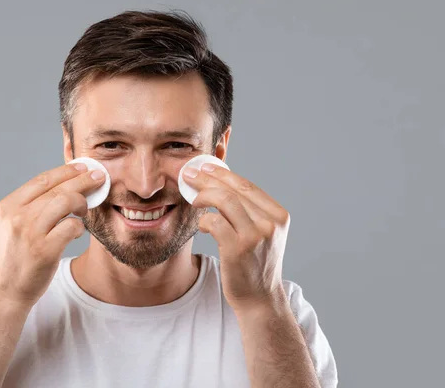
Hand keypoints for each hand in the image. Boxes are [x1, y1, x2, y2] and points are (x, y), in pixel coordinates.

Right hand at [0, 163, 105, 308]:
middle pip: (58, 188)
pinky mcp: (44, 250)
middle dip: (83, 179)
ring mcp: (31, 233)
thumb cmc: (15, 257)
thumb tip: (65, 186)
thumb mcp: (12, 225)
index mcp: (8, 206)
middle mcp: (17, 216)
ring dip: (82, 202)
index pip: (42, 179)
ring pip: (66, 202)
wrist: (5, 291)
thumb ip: (32, 207)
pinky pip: (72, 227)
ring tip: (85, 209)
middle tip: (99, 177)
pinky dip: (79, 227)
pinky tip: (77, 231)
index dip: (66, 171)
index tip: (82, 167)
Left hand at [182, 163, 290, 310]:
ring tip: (192, 198)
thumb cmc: (254, 264)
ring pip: (223, 201)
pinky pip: (214, 222)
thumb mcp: (261, 234)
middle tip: (189, 174)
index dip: (223, 174)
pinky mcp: (238, 248)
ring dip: (203, 195)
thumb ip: (248, 212)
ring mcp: (255, 235)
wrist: (259, 298)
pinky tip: (201, 225)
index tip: (205, 168)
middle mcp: (270, 223)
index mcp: (278, 215)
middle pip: (234, 189)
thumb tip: (219, 184)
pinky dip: (204, 220)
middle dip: (208, 178)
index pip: (246, 185)